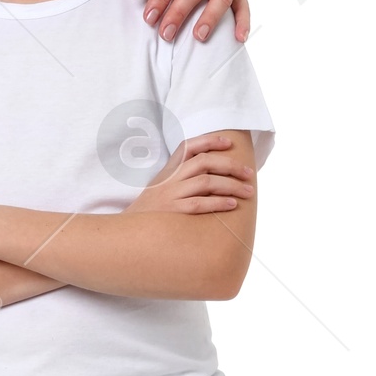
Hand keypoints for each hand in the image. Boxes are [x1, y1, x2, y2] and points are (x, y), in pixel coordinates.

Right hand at [134, 133, 255, 215]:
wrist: (126, 235)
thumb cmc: (149, 214)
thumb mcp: (159, 189)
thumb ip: (179, 179)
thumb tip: (211, 176)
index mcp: (167, 172)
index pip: (188, 146)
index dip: (210, 141)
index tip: (229, 143)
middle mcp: (169, 180)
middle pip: (204, 162)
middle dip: (231, 165)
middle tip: (249, 174)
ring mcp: (169, 196)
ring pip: (206, 182)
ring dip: (231, 185)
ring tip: (248, 191)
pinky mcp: (172, 214)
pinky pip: (199, 204)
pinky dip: (218, 203)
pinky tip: (232, 204)